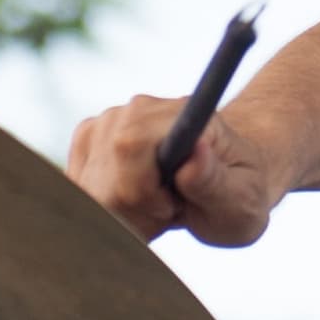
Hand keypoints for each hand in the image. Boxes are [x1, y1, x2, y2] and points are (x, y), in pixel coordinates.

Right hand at [67, 93, 287, 245]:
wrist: (225, 178)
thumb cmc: (238, 195)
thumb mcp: (241, 201)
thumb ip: (214, 182)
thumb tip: (194, 152)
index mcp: (183, 115)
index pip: (129, 146)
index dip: (141, 191)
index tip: (170, 207)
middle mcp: (139, 108)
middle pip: (103, 176)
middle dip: (132, 210)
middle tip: (170, 210)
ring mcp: (108, 121)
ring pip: (87, 186)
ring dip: (120, 210)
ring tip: (159, 206)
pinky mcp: (88, 138)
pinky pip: (78, 186)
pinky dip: (104, 205)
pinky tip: (136, 203)